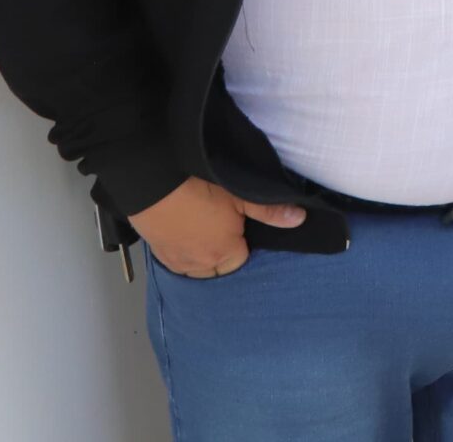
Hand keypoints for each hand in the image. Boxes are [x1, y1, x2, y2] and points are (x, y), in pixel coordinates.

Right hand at [131, 178, 306, 279]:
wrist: (153, 182)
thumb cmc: (199, 187)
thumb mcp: (240, 195)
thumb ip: (270, 211)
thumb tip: (299, 219)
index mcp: (223, 253)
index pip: (240, 261)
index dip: (243, 244)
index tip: (240, 228)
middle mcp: (198, 264)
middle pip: (217, 269)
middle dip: (222, 255)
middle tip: (222, 229)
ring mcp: (175, 260)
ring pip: (194, 268)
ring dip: (200, 256)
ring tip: (203, 232)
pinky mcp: (156, 252)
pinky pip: (174, 262)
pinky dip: (181, 252)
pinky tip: (183, 234)